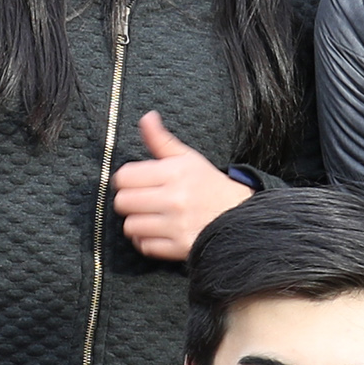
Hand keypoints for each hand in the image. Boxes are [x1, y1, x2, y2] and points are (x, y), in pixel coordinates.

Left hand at [113, 112, 251, 262]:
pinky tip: (158, 232)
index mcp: (174, 173)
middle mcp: (174, 199)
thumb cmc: (210, 185)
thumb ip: (161, 140)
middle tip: (141, 200)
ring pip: (130, 226)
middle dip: (128, 200)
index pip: (125, 176)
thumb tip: (146, 117)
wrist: (240, 215)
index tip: (135, 181)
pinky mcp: (179, 247)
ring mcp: (176, 225)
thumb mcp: (188, 157)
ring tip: (149, 216)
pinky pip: (145, 246)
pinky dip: (147, 241)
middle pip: (123, 202)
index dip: (126, 179)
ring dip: (136, 222)